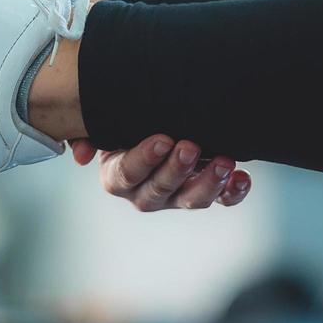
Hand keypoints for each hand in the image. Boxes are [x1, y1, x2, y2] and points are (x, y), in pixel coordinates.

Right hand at [70, 135, 251, 211]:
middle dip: (177, 170)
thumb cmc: (125, 122)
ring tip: (224, 162)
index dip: (145, 159)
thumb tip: (80, 154)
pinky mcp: (203, 193)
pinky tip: (242, 178)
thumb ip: (88, 133)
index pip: (128, 173)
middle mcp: (145, 193)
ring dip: (208, 183)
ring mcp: (176, 197)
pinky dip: (233, 191)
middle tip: (192, 146)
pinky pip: (221, 200)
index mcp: (117, 176)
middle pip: (160, 191)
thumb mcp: (103, 123)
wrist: (155, 123)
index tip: (163, 139)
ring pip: (191, 200)